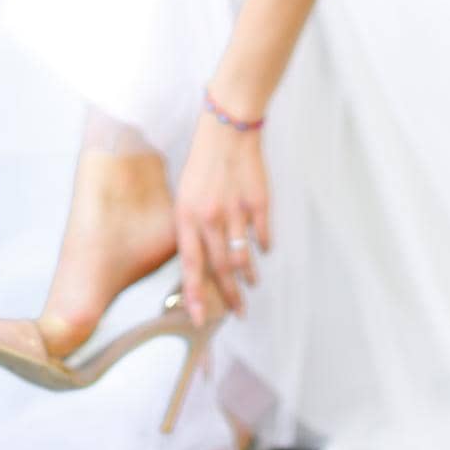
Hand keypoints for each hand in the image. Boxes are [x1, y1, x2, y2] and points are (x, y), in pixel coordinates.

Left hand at [174, 108, 271, 326]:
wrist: (228, 130)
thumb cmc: (203, 164)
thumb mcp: (186, 196)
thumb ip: (192, 229)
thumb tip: (202, 262)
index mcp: (187, 217)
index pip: (190, 266)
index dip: (194, 295)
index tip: (197, 319)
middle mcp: (210, 218)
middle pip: (220, 269)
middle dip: (230, 297)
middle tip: (238, 313)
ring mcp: (235, 211)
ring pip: (243, 257)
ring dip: (248, 276)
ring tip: (251, 284)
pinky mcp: (258, 203)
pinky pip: (263, 236)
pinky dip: (263, 246)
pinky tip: (262, 250)